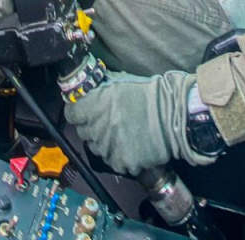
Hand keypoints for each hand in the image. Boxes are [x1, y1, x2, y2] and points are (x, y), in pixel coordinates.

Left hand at [63, 70, 215, 175]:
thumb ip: (100, 91)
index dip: (78, 111)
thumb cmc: (149, 96)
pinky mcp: (122, 162)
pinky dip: (121, 156)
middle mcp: (96, 127)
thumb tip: (89, 92)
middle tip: (108, 122)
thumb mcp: (119, 84)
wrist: (172, 115)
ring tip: (122, 134)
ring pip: (97, 149)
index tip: (83, 112)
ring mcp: (108, 147)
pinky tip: (132, 146)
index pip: (72, 113)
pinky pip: (114, 162)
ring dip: (105, 143)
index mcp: (93, 106)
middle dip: (92, 127)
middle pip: (83, 132)